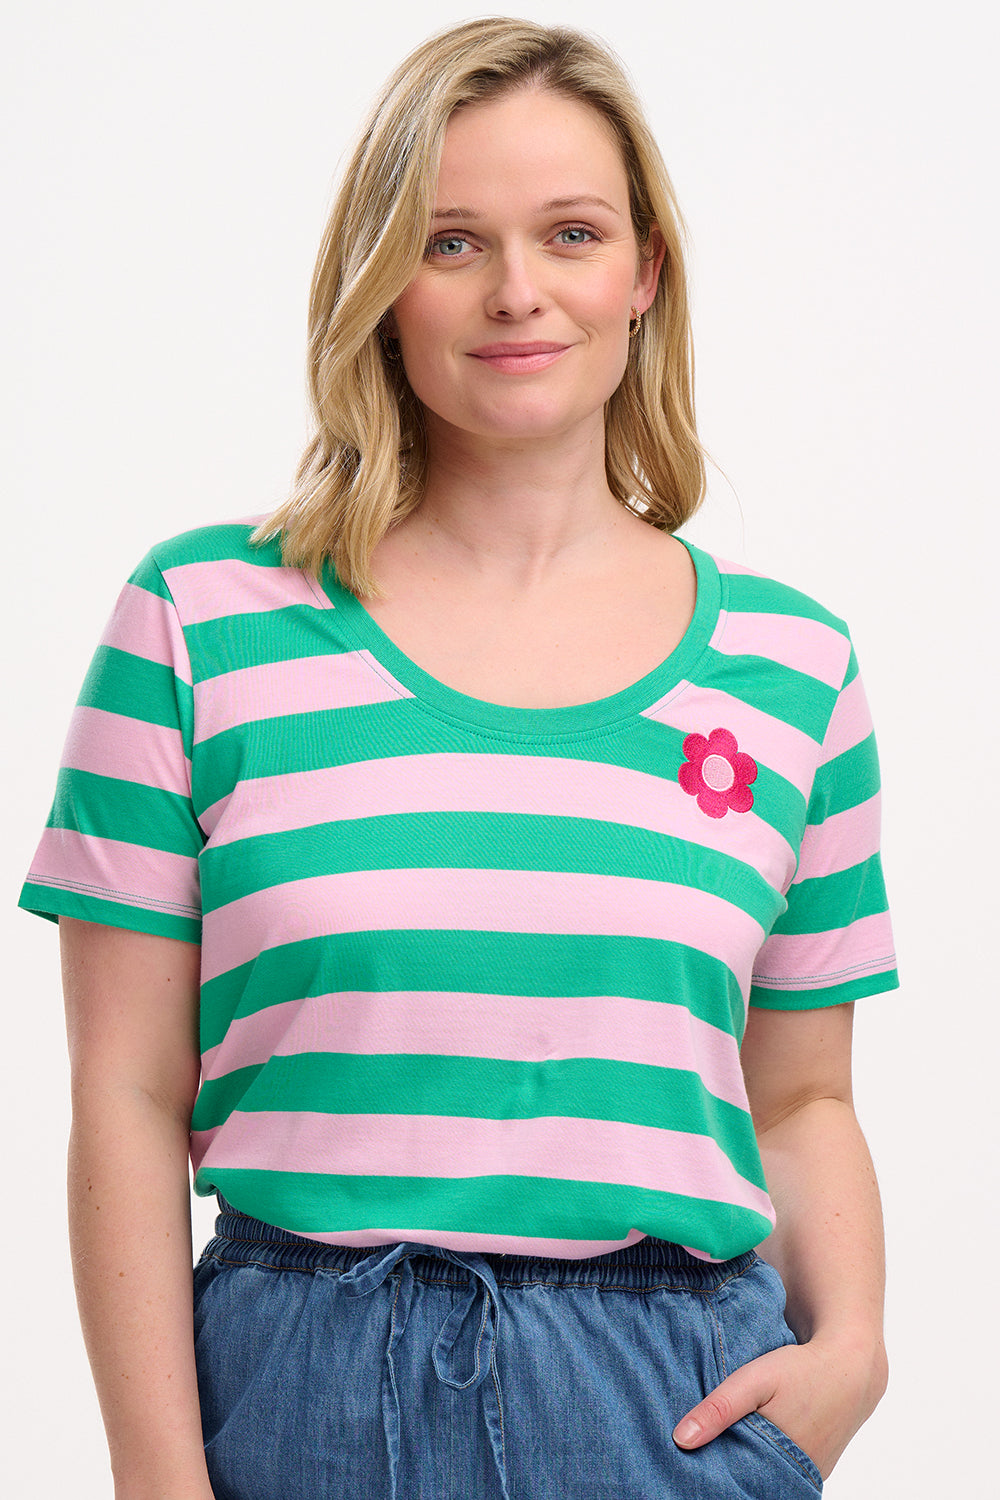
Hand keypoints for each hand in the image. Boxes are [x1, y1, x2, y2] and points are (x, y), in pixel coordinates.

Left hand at [671, 1336, 887, 1480]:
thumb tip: (681, 1440)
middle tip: (702, 1458)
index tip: (690, 1468)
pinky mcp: (815, 1466)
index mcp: (779, 1463)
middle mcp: (796, 1477)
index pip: (736, 1485)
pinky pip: (783, 1471)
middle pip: (750, 1483)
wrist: (852, 1368)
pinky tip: (750, 1445)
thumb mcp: (754, 1381)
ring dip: (748, 1465)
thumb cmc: (801, 1371)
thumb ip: (719, 1409)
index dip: (713, 1476)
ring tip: (724, 1449)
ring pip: (767, 1477)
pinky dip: (766, 1460)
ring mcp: (808, 1474)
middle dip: (728, 1471)